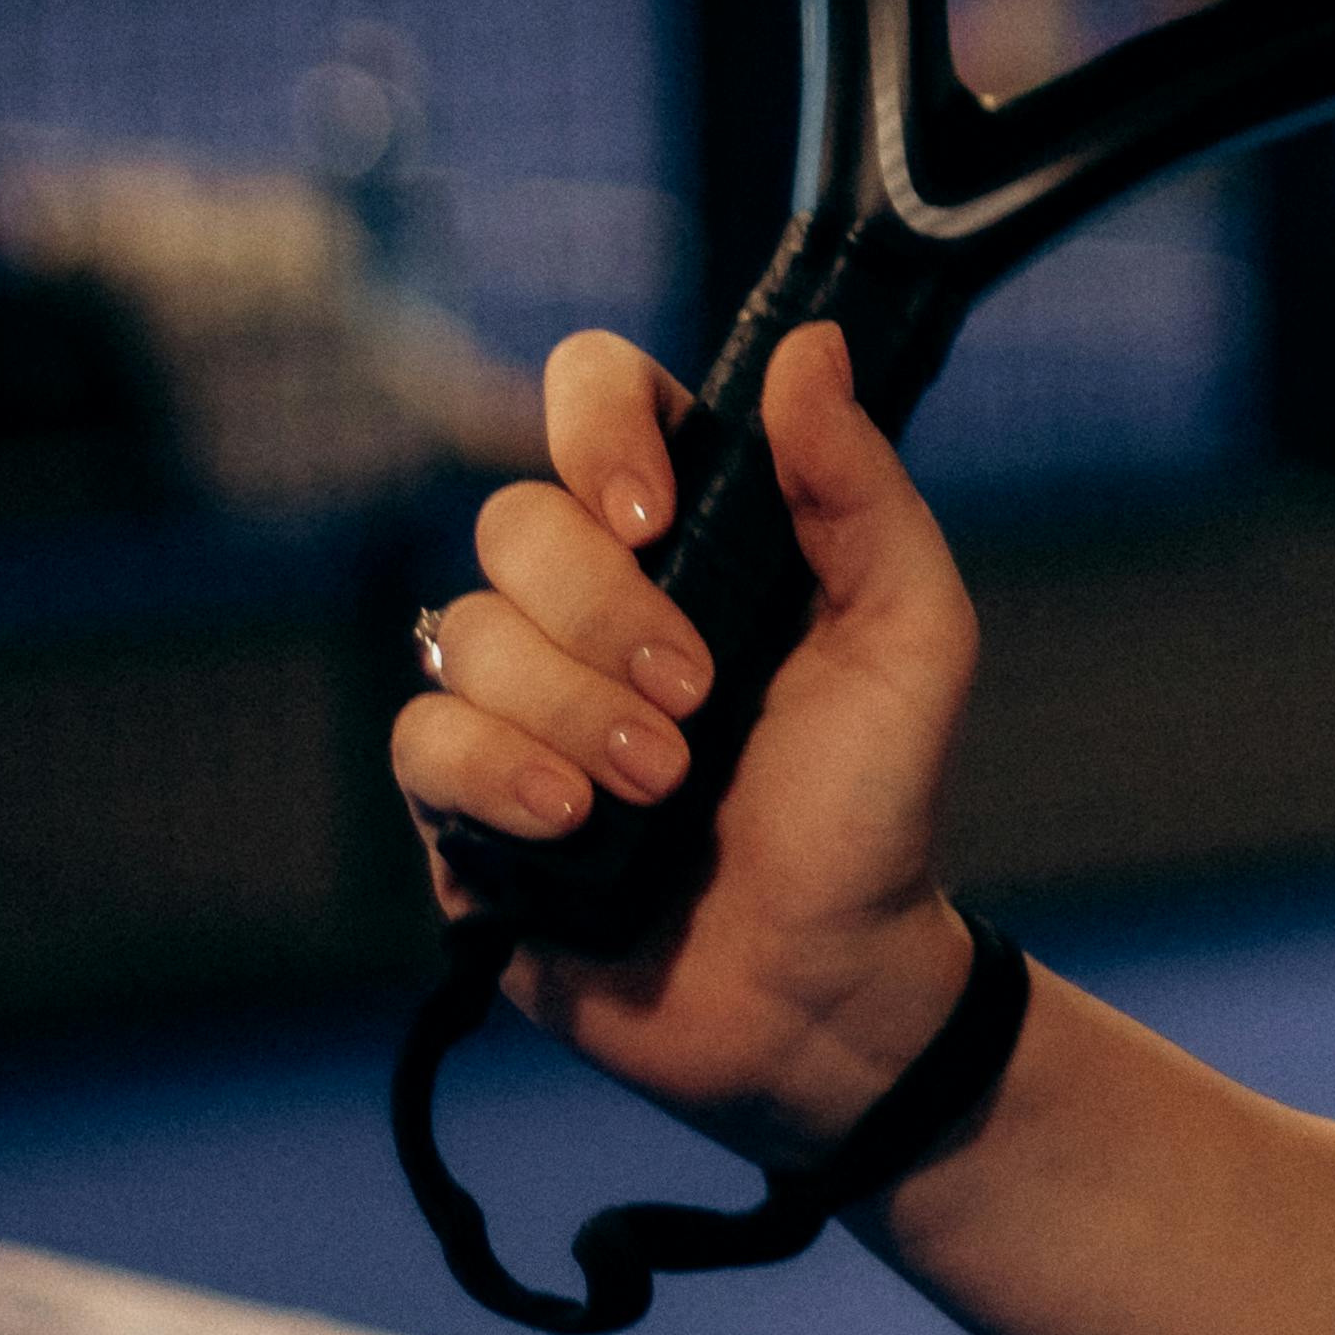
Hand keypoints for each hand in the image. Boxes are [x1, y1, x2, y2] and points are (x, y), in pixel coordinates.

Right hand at [392, 321, 982, 1161]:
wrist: (820, 987)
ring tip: (659, 789)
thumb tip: (810, 347)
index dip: (599, 426)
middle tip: (699, 702)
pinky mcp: (464, 802)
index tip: (654, 514)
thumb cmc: (872, 805)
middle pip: (519, 522)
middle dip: (606, 615)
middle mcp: (590, 595)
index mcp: (694, 528)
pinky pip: (424, 736)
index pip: (596, 393)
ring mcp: (518, 696)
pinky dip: (496, 772)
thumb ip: (860, 489)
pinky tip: (571, 823)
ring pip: (465, 630)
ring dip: (572, 710)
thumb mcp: (910, 636)